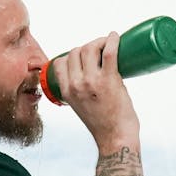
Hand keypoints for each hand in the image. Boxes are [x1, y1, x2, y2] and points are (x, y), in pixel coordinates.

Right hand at [50, 32, 139, 149]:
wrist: (115, 138)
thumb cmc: (103, 124)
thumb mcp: (81, 106)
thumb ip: (81, 90)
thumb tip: (95, 73)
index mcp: (66, 91)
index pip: (60, 62)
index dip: (72, 56)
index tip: (85, 57)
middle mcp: (76, 84)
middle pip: (76, 51)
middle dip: (88, 46)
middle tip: (101, 51)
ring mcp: (92, 81)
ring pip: (89, 48)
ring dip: (99, 42)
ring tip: (109, 45)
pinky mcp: (109, 80)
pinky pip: (109, 52)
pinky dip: (112, 40)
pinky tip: (115, 37)